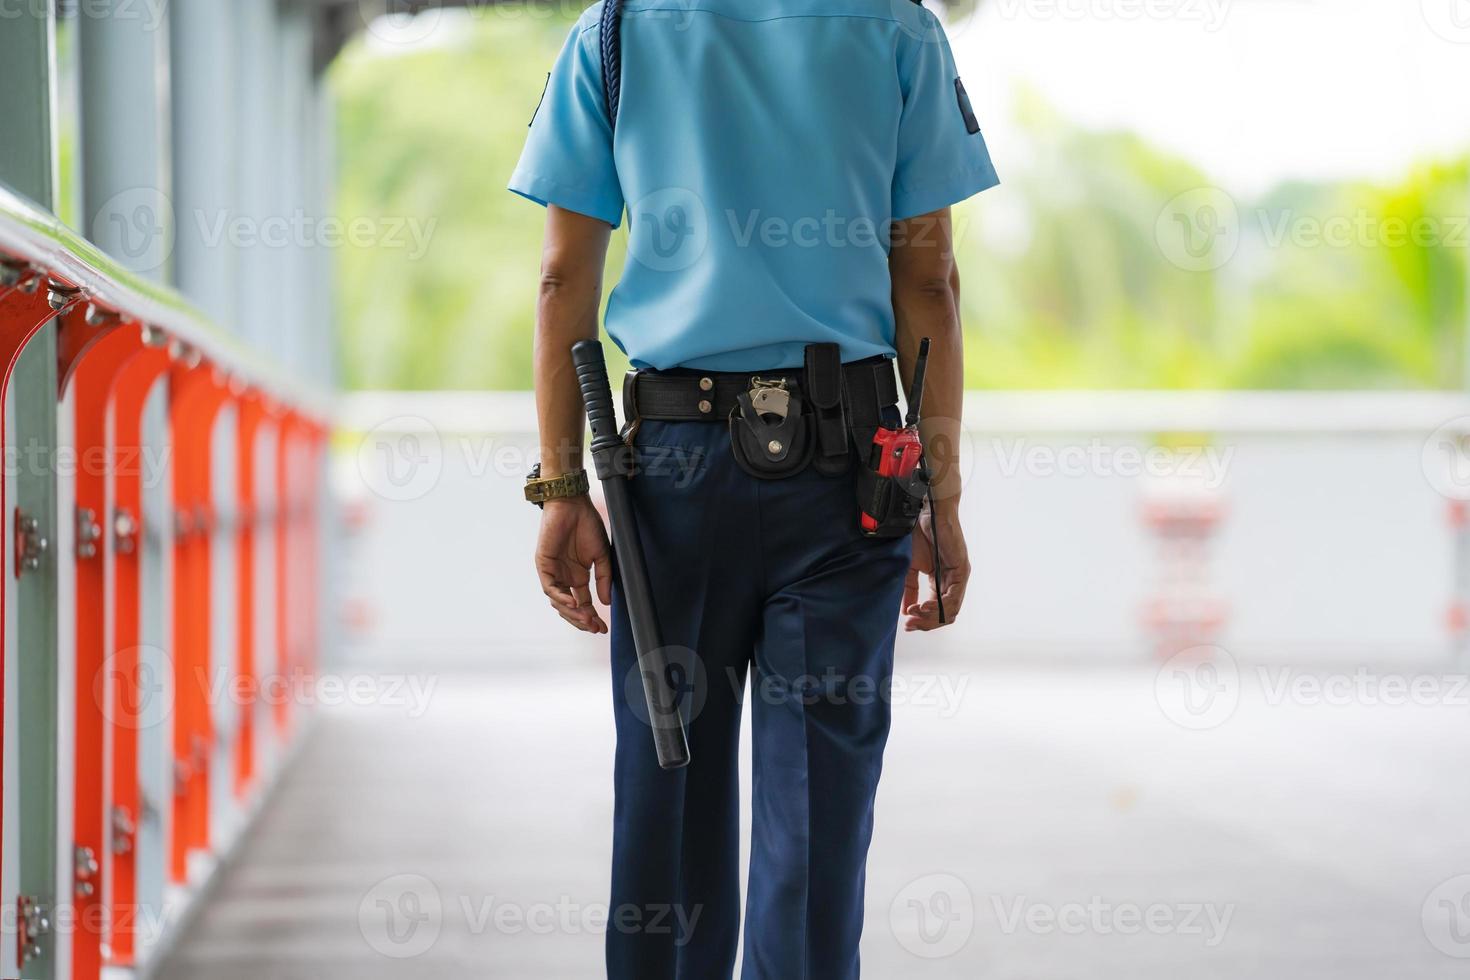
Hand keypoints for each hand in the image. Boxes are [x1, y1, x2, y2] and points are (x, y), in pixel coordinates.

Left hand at [535, 495, 613, 632]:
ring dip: (572, 612)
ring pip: (558, 602)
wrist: (573, 504)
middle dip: (582, 620)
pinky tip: (573, 603)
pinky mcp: (544, 565)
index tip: (603, 629)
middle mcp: (564, 577)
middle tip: (594, 628)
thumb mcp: (602, 555)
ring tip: (586, 618)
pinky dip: (560, 597)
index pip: (583, 604)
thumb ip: (603, 579)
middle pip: (570, 608)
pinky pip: (550, 587)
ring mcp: (553, 572)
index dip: (592, 617)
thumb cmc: (587, 525)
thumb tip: (606, 603)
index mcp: (578, 576)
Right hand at [903, 501, 968, 630]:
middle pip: (945, 615)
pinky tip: (923, 606)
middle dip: (926, 623)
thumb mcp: (911, 567)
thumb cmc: (918, 535)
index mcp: (942, 582)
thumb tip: (906, 611)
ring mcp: (960, 577)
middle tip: (910, 624)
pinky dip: (938, 605)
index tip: (907, 624)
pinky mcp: (962, 570)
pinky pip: (953, 597)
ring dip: (930, 616)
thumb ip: (909, 589)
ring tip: (914, 613)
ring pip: (950, 610)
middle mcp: (953, 582)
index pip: (937, 611)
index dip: (923, 622)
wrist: (926, 513)